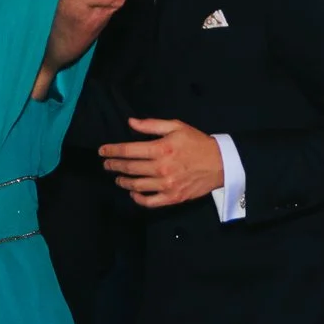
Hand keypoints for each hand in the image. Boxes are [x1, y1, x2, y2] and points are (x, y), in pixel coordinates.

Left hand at [100, 116, 225, 208]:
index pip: (128, 151)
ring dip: (123, 181)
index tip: (102, 151)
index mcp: (161, 149)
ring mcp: (167, 185)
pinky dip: (138, 198)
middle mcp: (161, 168)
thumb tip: (130, 122)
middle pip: (129, 168)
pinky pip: (150, 201)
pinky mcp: (173, 197)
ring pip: (136, 186)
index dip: (112, 151)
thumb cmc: (197, 143)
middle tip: (106, 164)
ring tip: (117, 178)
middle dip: (114, 166)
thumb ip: (151, 125)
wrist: (221, 163)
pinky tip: (133, 193)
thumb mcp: (176, 127)